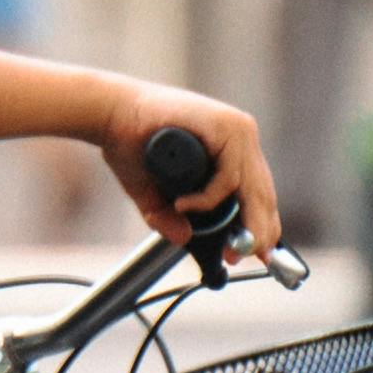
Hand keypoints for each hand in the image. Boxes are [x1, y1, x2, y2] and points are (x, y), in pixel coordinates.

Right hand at [94, 83, 280, 273]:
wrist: (109, 113)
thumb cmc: (129, 144)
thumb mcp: (153, 193)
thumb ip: (168, 217)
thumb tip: (184, 238)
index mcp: (231, 146)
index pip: (258, 191)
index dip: (261, 224)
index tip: (258, 252)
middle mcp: (240, 135)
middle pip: (263, 192)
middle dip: (257, 232)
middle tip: (239, 258)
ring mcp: (235, 129)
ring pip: (253, 188)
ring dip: (239, 223)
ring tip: (221, 244)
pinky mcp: (224, 126)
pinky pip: (228, 177)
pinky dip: (208, 198)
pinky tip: (184, 204)